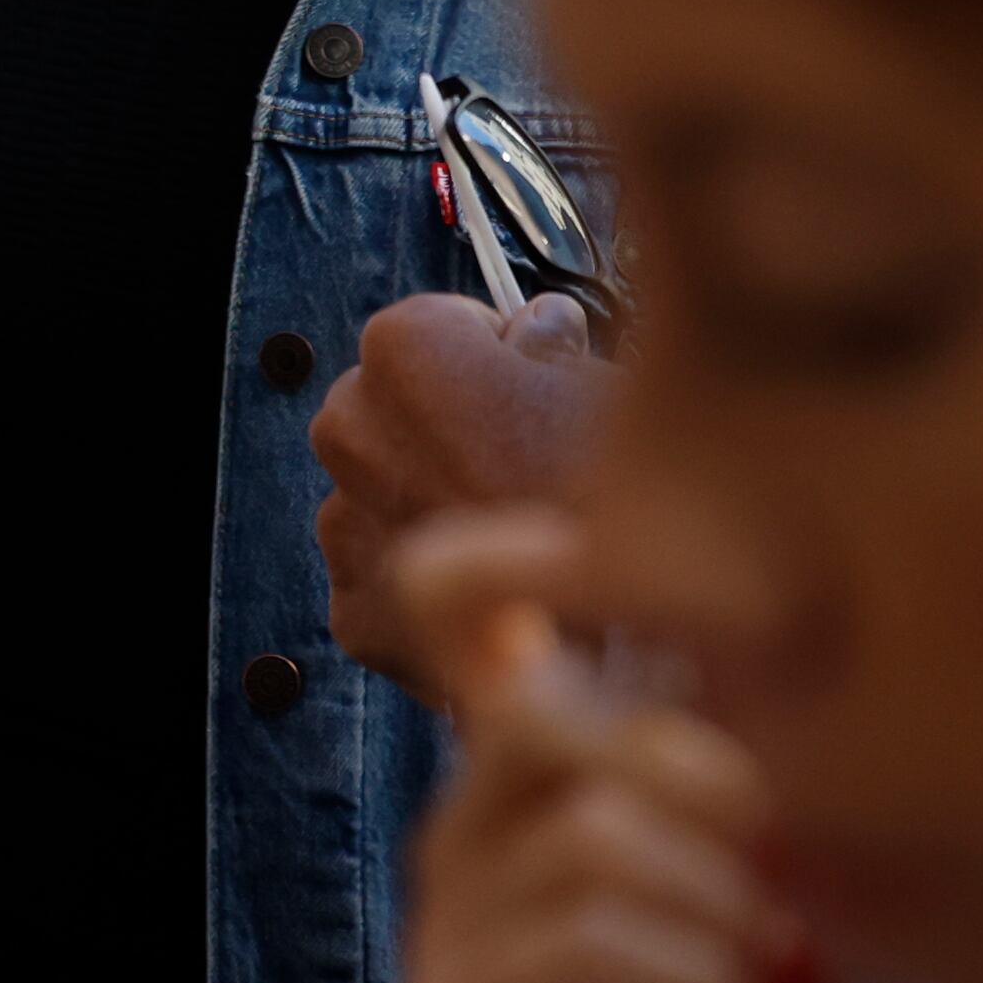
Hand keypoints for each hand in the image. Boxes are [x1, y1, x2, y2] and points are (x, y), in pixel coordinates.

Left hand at [316, 295, 607, 701]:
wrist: (636, 656)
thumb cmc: (634, 513)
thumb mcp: (617, 395)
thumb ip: (557, 349)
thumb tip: (539, 325)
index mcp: (407, 352)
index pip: (441, 328)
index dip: (496, 361)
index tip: (534, 390)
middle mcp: (350, 427)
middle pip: (393, 411)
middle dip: (448, 431)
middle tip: (529, 471)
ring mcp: (346, 523)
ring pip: (383, 497)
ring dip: (430, 508)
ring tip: (521, 542)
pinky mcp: (356, 609)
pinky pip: (386, 583)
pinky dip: (429, 590)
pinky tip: (499, 598)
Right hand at [397, 513, 790, 982]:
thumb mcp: (784, 853)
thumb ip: (754, 757)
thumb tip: (792, 628)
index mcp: (540, 765)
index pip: (454, 608)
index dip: (496, 558)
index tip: (580, 544)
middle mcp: (471, 825)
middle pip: (544, 718)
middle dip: (692, 771)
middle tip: (789, 849)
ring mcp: (449, 922)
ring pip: (586, 836)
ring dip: (722, 903)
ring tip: (785, 967)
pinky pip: (583, 946)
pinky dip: (697, 977)